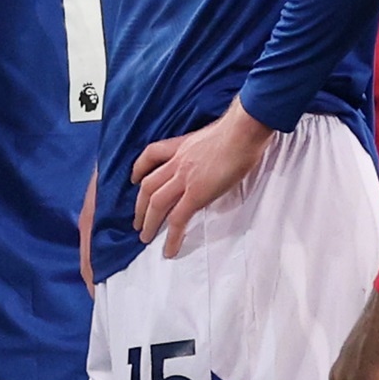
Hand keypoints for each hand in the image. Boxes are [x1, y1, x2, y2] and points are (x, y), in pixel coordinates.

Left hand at [131, 103, 271, 254]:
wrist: (243, 130)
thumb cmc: (240, 129)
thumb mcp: (215, 136)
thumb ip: (208, 150)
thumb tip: (215, 161)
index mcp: (182, 146)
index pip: (152, 154)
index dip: (140, 168)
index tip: (135, 179)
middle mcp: (178, 162)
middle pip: (149, 185)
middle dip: (139, 206)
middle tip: (137, 221)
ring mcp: (185, 178)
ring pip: (156, 203)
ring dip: (148, 223)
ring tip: (145, 238)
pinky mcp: (196, 193)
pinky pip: (178, 219)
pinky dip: (172, 237)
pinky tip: (169, 250)